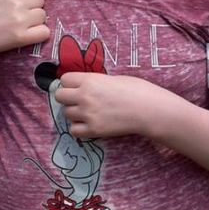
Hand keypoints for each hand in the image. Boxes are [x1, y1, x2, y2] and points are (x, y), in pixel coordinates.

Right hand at [0, 0, 49, 61]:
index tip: (18, 6)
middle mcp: (17, 2)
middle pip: (40, 1)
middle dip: (32, 8)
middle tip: (20, 17)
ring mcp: (20, 19)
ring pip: (43, 16)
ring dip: (36, 21)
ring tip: (22, 26)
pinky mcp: (21, 37)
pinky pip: (45, 32)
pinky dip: (39, 34)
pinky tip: (29, 35)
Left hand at [53, 72, 174, 139]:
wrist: (148, 109)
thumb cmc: (137, 89)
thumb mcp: (113, 78)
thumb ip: (95, 82)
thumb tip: (85, 86)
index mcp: (89, 80)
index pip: (64, 79)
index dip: (70, 83)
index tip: (78, 86)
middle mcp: (84, 96)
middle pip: (60, 96)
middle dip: (68, 97)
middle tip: (79, 100)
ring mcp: (87, 114)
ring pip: (66, 113)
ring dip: (75, 113)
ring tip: (88, 113)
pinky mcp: (93, 130)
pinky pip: (73, 130)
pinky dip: (79, 128)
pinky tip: (89, 124)